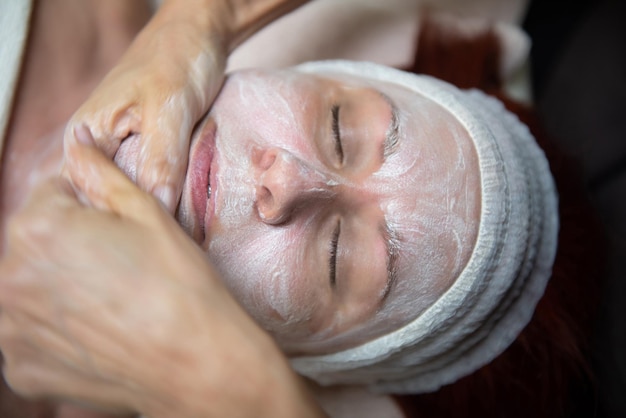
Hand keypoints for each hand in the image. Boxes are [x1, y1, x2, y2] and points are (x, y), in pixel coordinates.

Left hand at [0, 132, 325, 417]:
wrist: (197, 362)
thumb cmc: (178, 285)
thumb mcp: (147, 213)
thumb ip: (101, 172)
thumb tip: (78, 141)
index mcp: (37, 229)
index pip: (51, 195)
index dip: (90, 205)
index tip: (118, 227)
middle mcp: (10, 278)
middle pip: (37, 242)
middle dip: (71, 244)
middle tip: (122, 266)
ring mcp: (12, 329)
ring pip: (33, 287)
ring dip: (61, 287)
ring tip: (112, 300)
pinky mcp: (22, 369)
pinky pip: (33, 333)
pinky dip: (58, 330)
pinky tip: (99, 331)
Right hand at [63, 5, 227, 212]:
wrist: (198, 32)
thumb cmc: (178, 58)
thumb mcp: (170, 108)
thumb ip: (162, 159)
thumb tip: (157, 207)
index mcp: (87, 136)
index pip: (89, 196)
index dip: (121, 219)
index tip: (156, 232)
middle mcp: (96, 148)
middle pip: (108, 199)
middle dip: (137, 217)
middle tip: (172, 233)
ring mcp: (119, 149)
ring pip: (131, 192)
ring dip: (153, 207)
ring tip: (179, 225)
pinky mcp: (143, 148)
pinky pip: (149, 180)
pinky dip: (166, 192)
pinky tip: (183, 207)